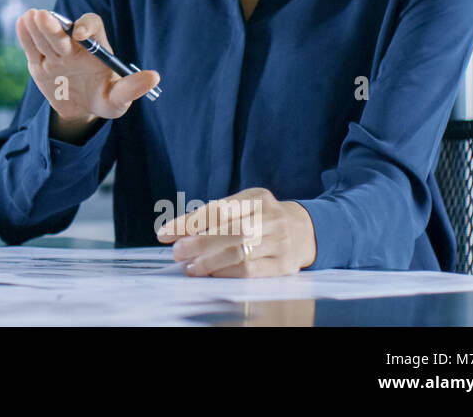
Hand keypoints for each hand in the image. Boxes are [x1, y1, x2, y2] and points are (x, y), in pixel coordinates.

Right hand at [14, 9, 159, 140]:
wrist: (81, 111)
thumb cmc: (105, 100)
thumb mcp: (119, 100)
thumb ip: (132, 88)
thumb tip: (154, 77)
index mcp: (96, 48)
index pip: (92, 26)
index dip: (86, 26)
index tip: (80, 37)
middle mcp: (74, 45)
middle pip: (63, 30)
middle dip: (54, 25)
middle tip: (43, 16)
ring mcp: (55, 54)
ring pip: (45, 37)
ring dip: (37, 27)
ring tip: (29, 17)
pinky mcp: (39, 63)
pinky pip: (31, 48)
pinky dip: (25, 36)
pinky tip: (21, 23)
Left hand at [155, 187, 317, 276]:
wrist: (307, 231)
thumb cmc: (264, 218)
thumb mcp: (246, 206)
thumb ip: (217, 216)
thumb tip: (178, 232)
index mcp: (257, 197)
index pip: (217, 210)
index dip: (188, 222)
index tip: (164, 233)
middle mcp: (271, 217)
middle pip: (228, 230)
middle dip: (197, 243)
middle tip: (176, 252)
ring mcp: (280, 241)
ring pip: (238, 252)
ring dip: (208, 262)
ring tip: (190, 267)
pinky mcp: (284, 265)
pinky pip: (250, 271)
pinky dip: (226, 273)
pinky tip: (211, 274)